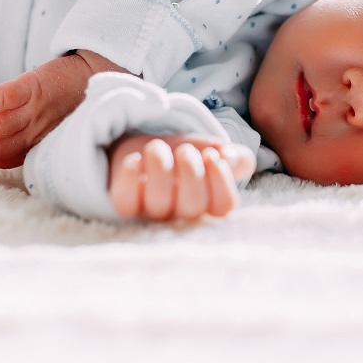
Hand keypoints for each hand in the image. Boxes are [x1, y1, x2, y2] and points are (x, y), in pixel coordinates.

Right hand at [0, 49, 127, 168]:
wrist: (102, 67)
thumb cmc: (79, 94)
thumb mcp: (59, 121)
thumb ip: (35, 132)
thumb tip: (3, 137)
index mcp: (42, 141)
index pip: (5, 158)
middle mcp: (38, 130)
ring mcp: (36, 110)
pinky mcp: (36, 87)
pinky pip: (3, 97)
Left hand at [109, 134, 256, 220]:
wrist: (150, 150)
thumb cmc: (186, 157)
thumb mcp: (215, 151)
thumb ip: (237, 157)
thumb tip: (230, 157)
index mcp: (209, 206)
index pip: (223, 206)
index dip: (221, 181)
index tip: (213, 156)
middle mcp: (183, 216)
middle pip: (192, 207)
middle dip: (190, 175)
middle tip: (186, 151)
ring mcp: (153, 213)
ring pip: (158, 204)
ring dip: (160, 171)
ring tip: (157, 147)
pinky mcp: (126, 204)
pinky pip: (126, 202)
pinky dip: (129, 179)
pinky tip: (135, 160)